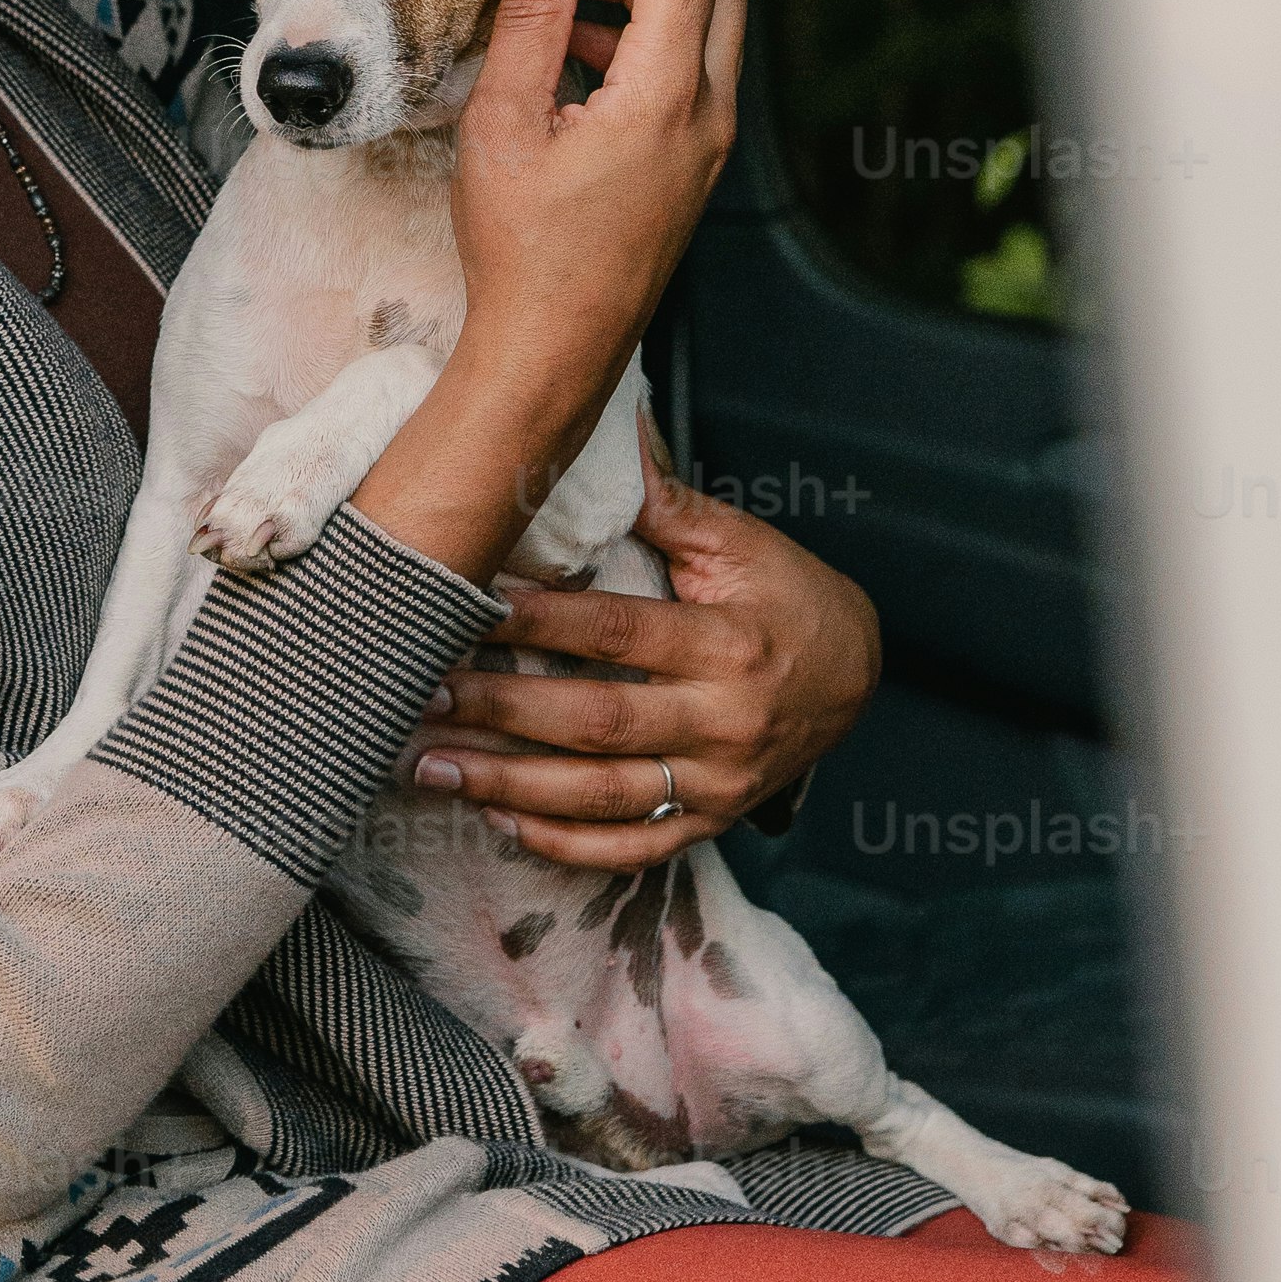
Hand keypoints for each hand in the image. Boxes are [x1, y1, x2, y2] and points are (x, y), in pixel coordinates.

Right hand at [349, 0, 742, 587]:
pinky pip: (692, 69)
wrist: (552, 353)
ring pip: (709, 20)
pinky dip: (644, 36)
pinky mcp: (697, 162)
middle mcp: (711, 112)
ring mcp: (712, 140)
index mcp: (668, 96)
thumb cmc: (520, 254)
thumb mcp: (503, 124)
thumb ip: (532, 17)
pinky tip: (572, 57)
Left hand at [404, 420, 879, 863]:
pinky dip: (562, 844)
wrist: (859, 676)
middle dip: (500, 710)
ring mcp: (718, 784)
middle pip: (596, 723)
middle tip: (421, 692)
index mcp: (729, 645)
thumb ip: (663, 504)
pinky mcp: (711, 821)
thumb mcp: (739, 542)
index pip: (616, 634)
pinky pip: (631, 849)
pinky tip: (496, 820)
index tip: (464, 608)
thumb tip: (604, 432)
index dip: (537, 623)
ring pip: (601, 797)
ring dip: (508, 786)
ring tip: (429, 766)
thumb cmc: (786, 594)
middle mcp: (724, 724)